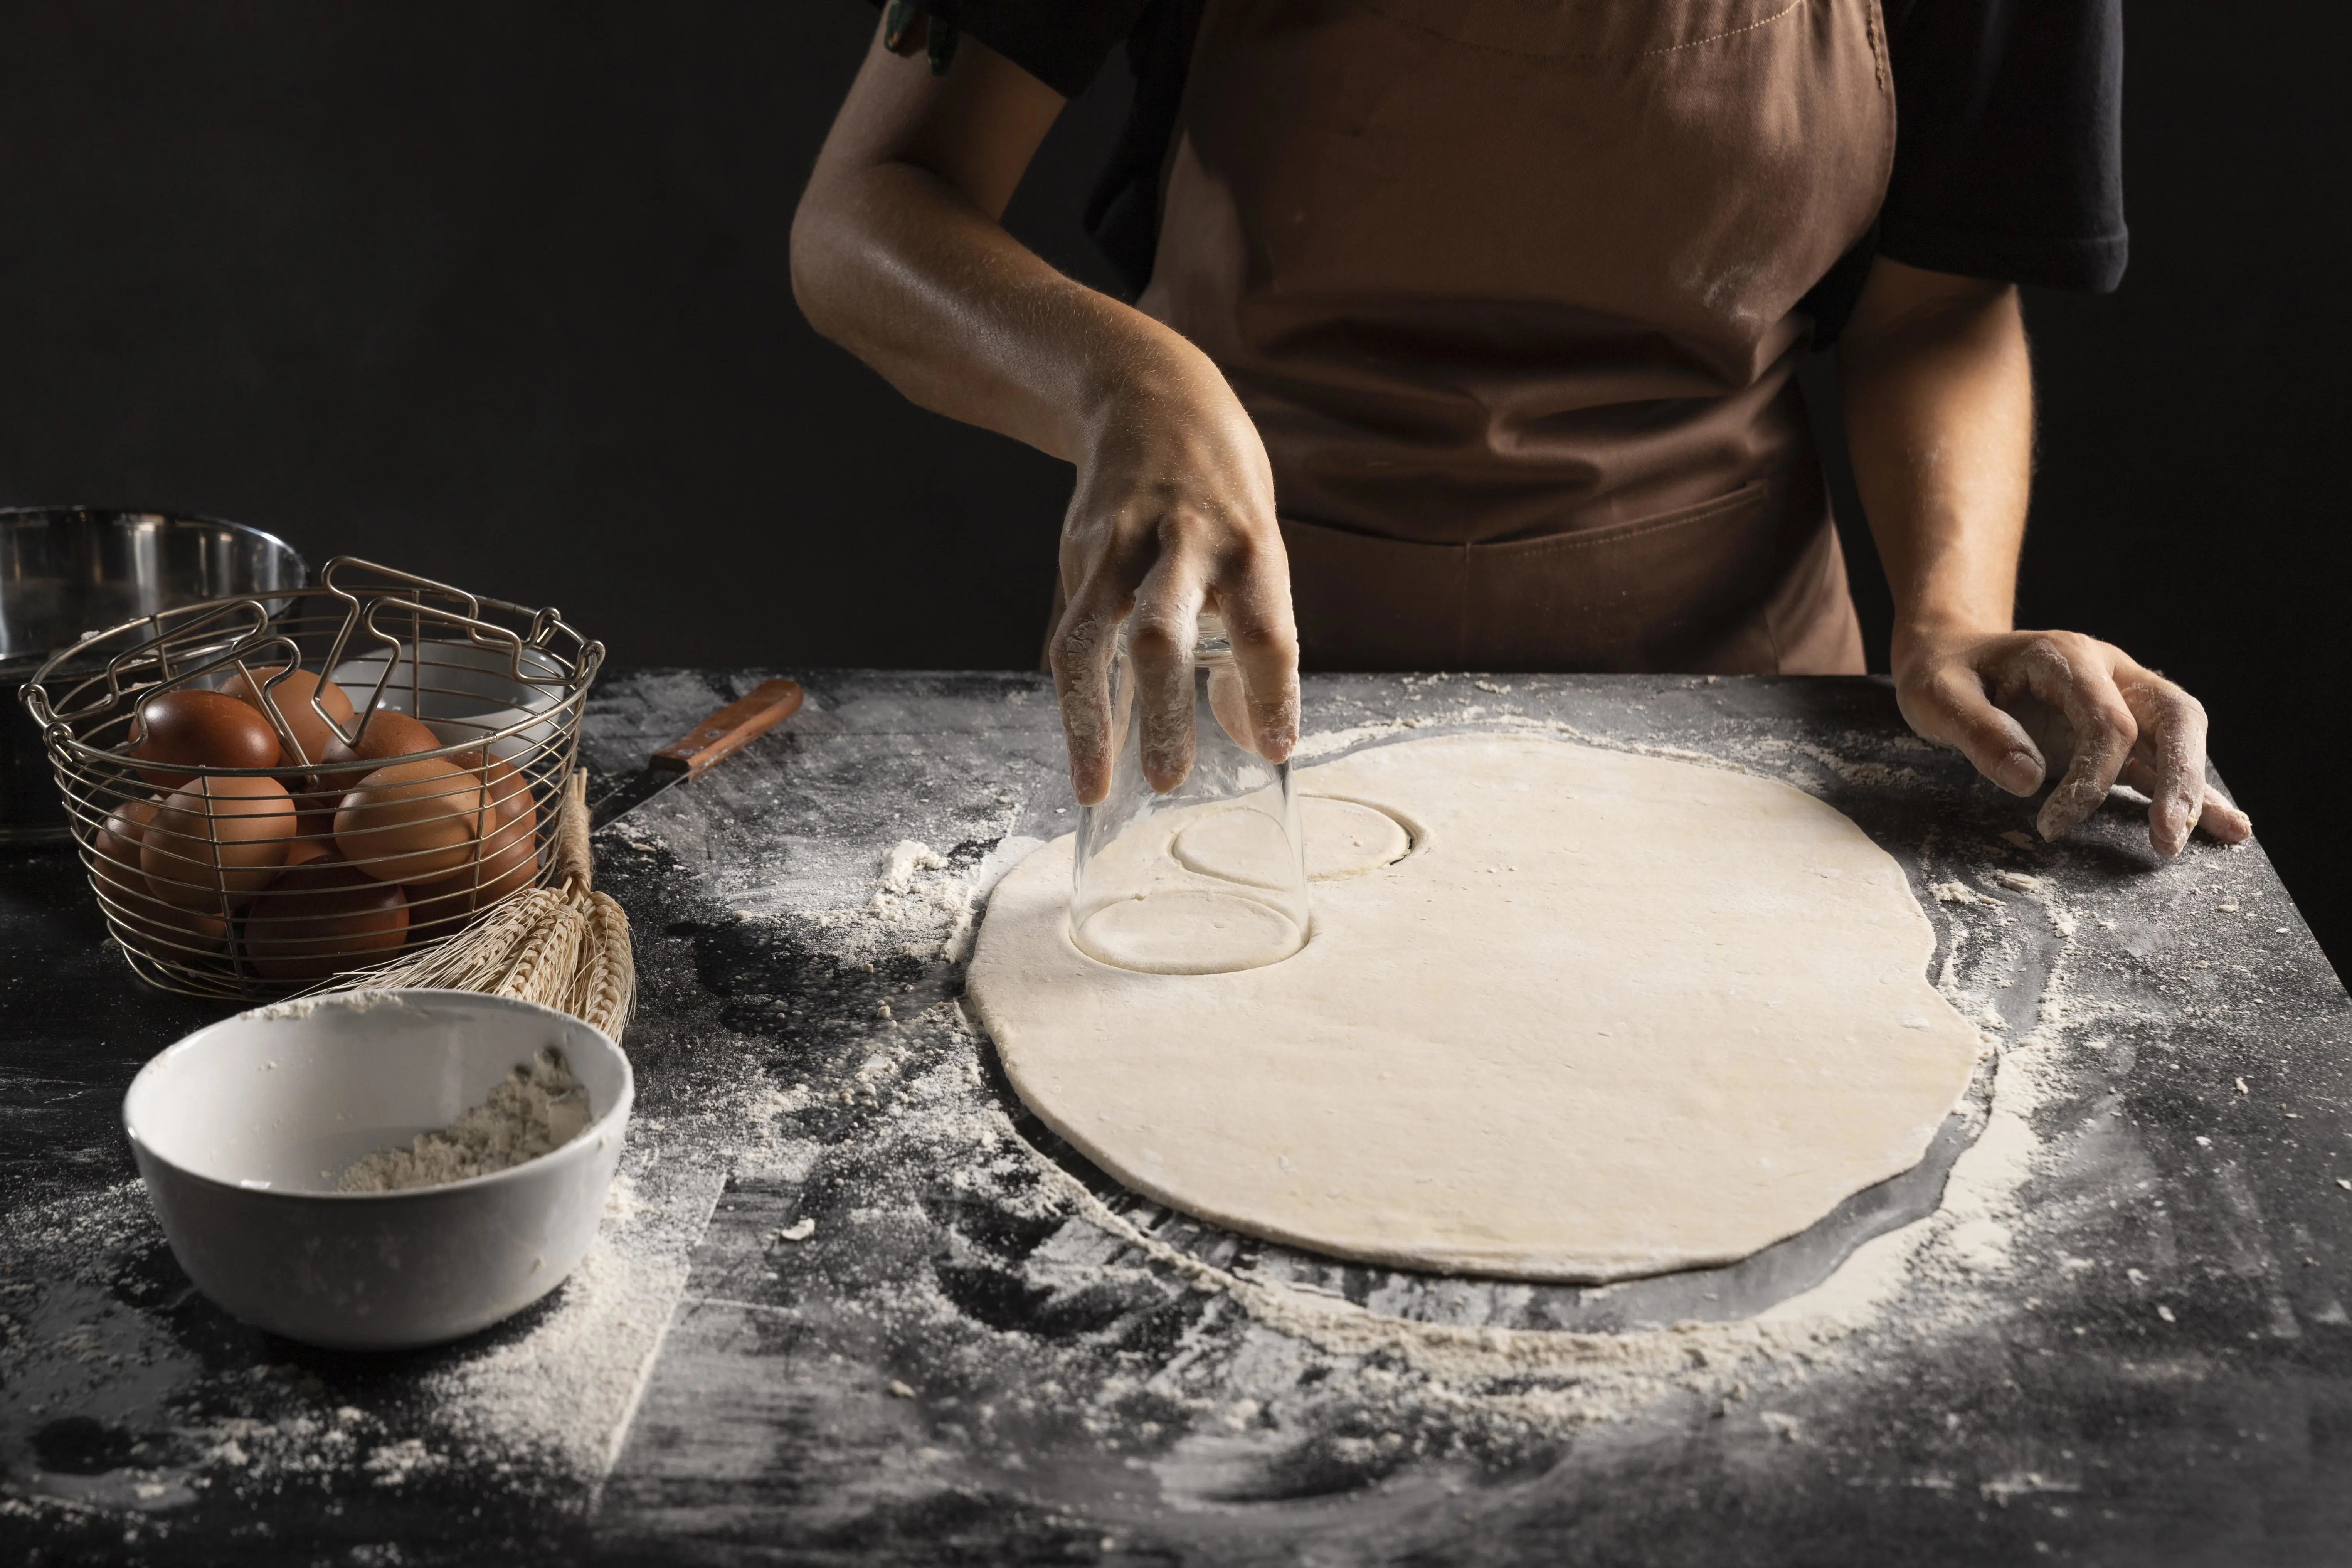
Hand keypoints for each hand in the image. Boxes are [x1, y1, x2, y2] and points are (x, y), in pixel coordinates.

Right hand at [1050, 350, 1298, 804]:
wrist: (1148, 392)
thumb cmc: (1222, 490)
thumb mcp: (1260, 545)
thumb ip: (1253, 634)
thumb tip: (1245, 732)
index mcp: (1250, 542)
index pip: (1266, 628)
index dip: (1271, 693)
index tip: (1274, 750)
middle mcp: (1184, 541)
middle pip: (1163, 631)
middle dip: (1162, 710)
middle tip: (1168, 780)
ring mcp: (1119, 544)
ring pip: (1093, 637)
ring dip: (1092, 719)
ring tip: (1095, 786)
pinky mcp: (1078, 551)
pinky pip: (1071, 634)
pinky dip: (1075, 696)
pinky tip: (1085, 747)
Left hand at [1893, 626, 2251, 857]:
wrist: (1950, 654)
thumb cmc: (1943, 675)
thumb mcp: (1939, 697)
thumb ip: (1979, 733)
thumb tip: (2027, 781)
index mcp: (2068, 658)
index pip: (2106, 723)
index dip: (2090, 779)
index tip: (2051, 825)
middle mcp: (2109, 671)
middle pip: (2172, 717)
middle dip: (2180, 779)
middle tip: (2167, 839)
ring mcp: (2121, 697)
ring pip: (2180, 735)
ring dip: (2195, 787)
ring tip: (2223, 837)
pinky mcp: (2120, 727)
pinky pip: (2164, 757)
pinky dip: (2194, 790)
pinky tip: (2229, 825)